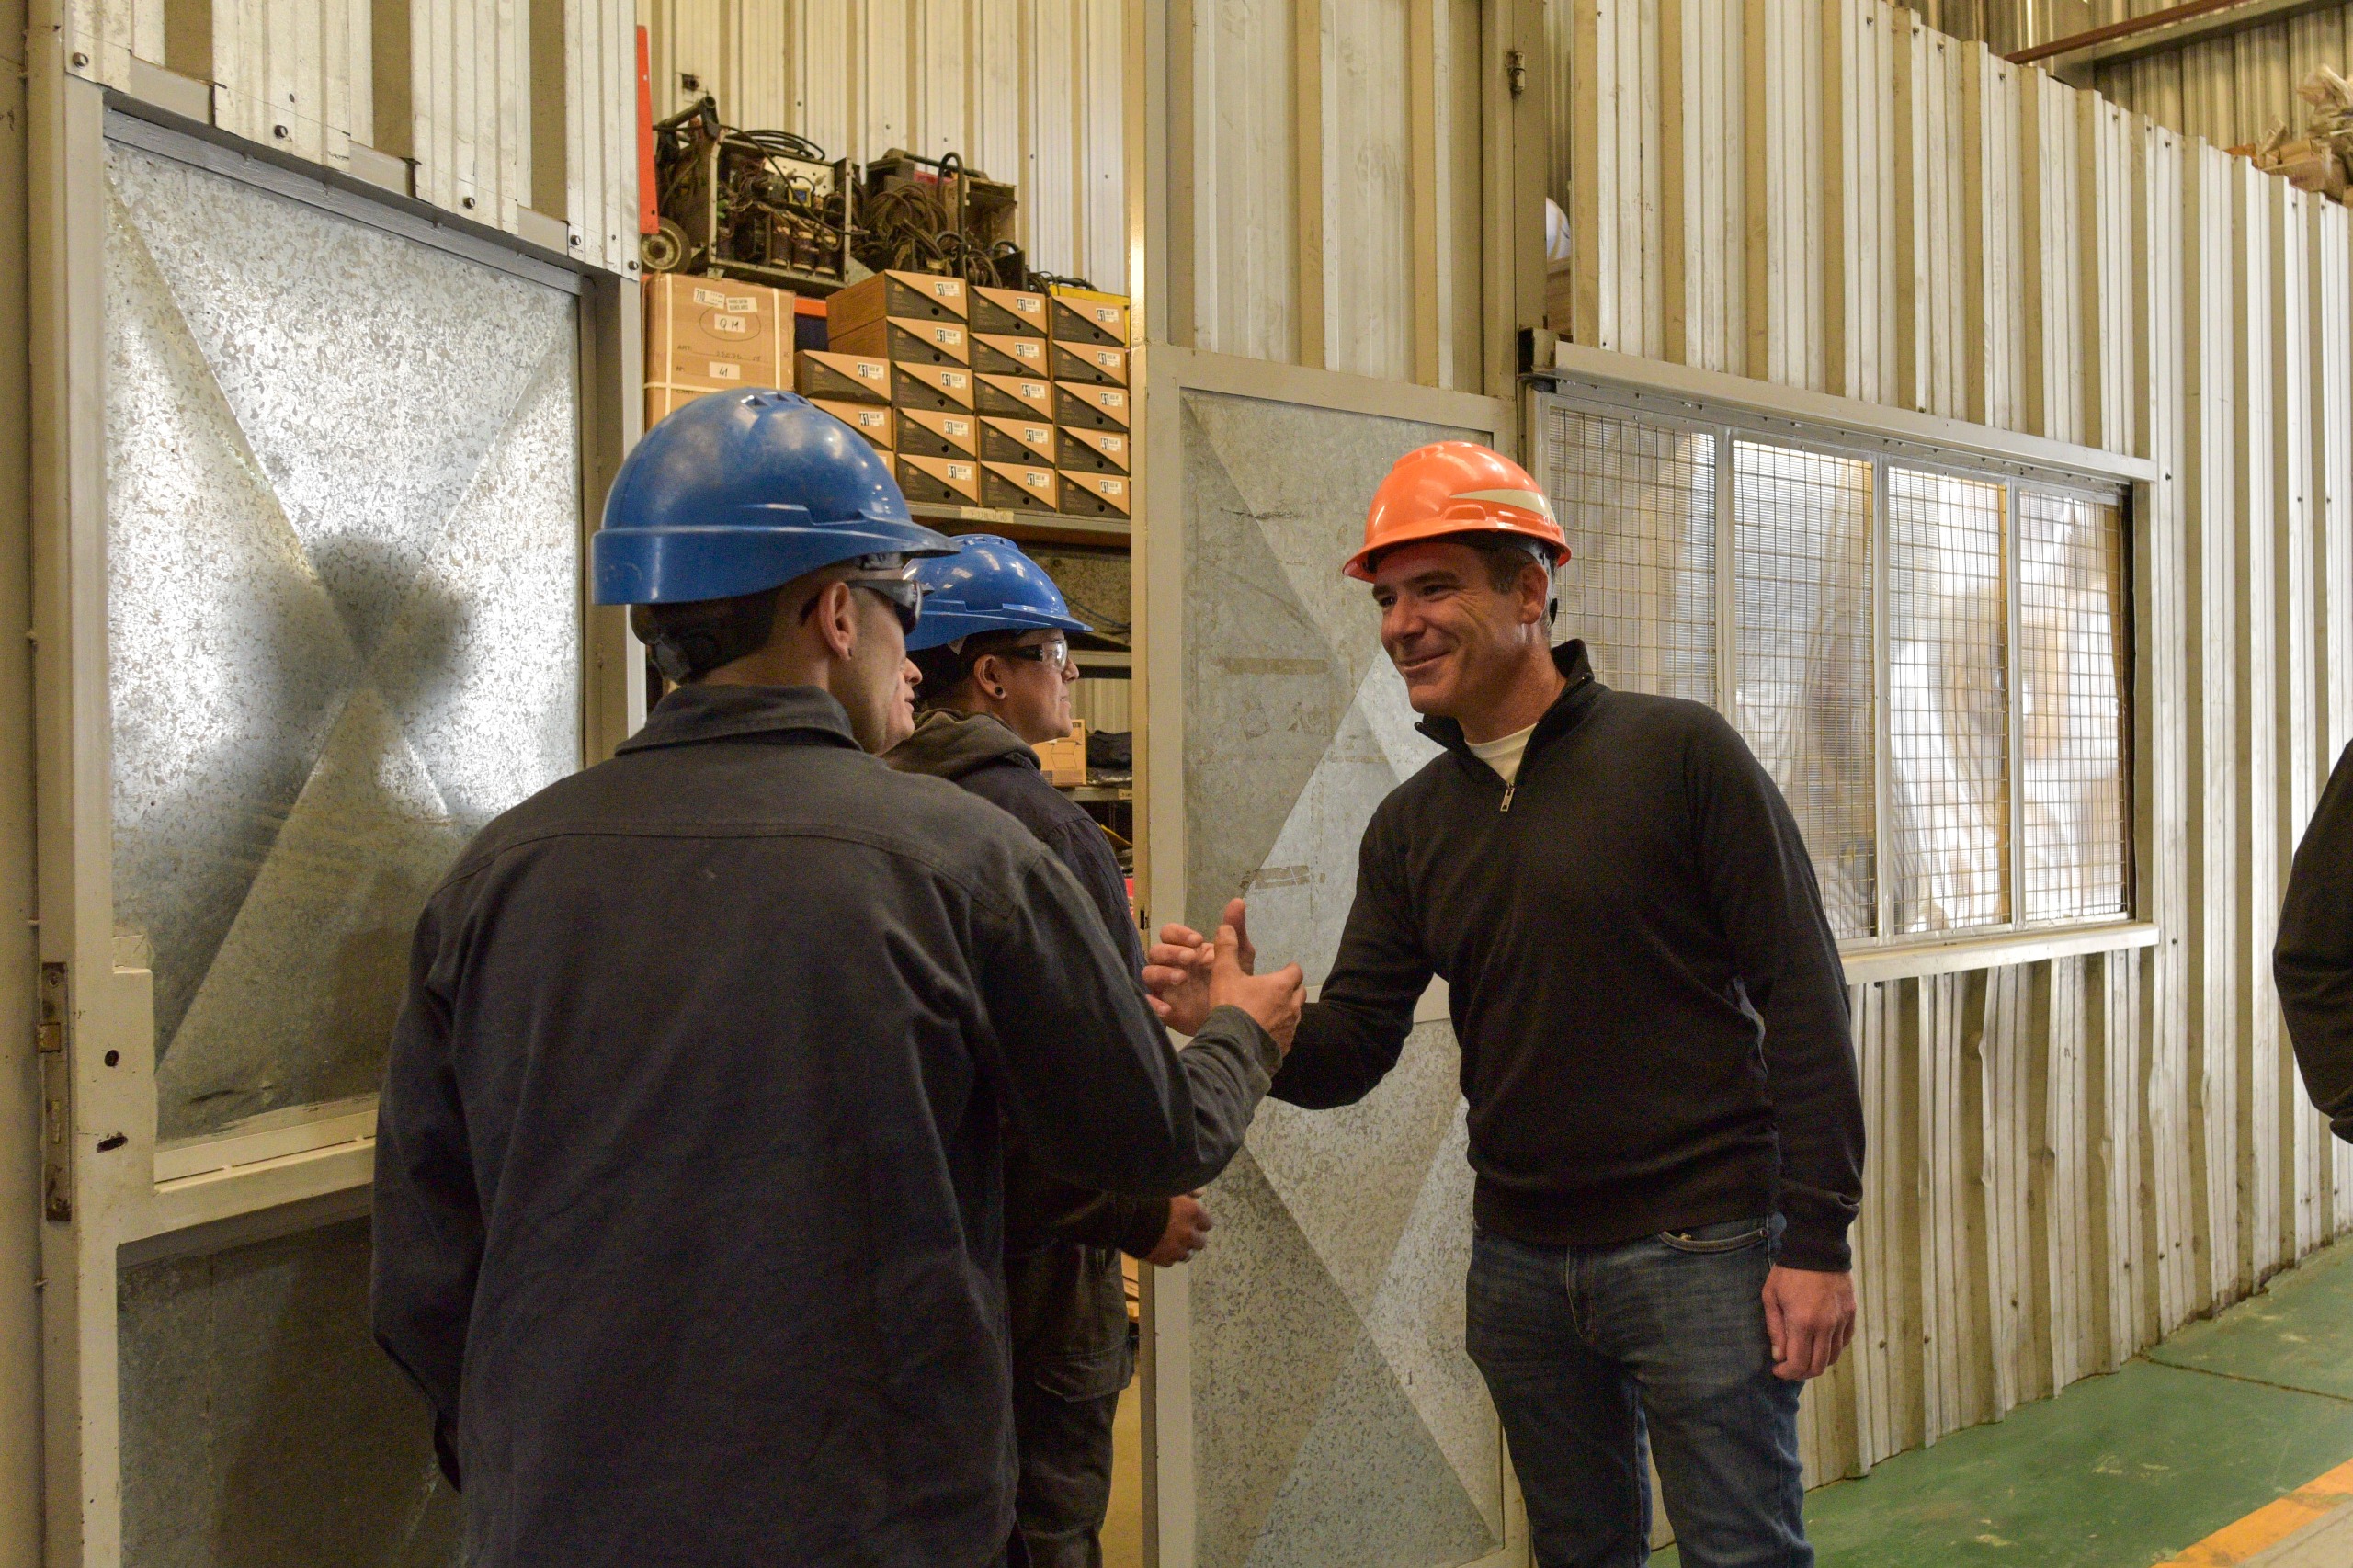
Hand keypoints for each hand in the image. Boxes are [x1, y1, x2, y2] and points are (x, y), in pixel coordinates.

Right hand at [1143, 898, 1253, 1034]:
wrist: (1237, 1022)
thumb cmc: (1237, 986)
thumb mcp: (1241, 956)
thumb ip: (1236, 930)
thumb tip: (1238, 901)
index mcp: (1186, 950)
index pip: (1169, 933)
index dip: (1179, 934)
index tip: (1198, 940)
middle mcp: (1172, 965)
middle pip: (1156, 951)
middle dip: (1171, 952)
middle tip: (1191, 958)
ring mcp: (1166, 987)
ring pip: (1149, 973)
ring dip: (1162, 973)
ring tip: (1183, 979)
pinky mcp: (1164, 1009)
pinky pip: (1148, 1003)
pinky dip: (1153, 1004)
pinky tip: (1168, 1009)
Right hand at [1143, 1194, 1212, 1266]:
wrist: (1126, 1216)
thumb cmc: (1148, 1198)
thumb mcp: (1170, 1189)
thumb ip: (1189, 1191)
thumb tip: (1201, 1192)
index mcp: (1193, 1213)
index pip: (1207, 1223)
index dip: (1199, 1222)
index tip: (1193, 1221)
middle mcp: (1188, 1234)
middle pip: (1200, 1242)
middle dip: (1193, 1238)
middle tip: (1183, 1233)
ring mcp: (1176, 1249)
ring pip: (1186, 1255)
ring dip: (1181, 1249)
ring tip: (1170, 1242)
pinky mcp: (1162, 1260)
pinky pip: (1170, 1261)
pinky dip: (1166, 1256)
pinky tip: (1158, 1247)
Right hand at [1209, 916, 1300, 1052]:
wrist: (1232, 1048)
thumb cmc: (1231, 1007)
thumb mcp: (1224, 974)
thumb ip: (1226, 949)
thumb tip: (1226, 926)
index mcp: (1281, 986)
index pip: (1295, 971)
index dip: (1290, 970)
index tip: (1284, 969)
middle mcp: (1291, 1007)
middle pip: (1299, 993)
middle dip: (1291, 990)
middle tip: (1277, 990)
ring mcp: (1290, 1029)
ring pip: (1295, 1015)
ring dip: (1286, 1011)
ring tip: (1270, 1012)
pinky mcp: (1284, 1048)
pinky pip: (1287, 1036)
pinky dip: (1279, 1032)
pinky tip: (1265, 1034)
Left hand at [1762, 1265, 1855, 1380]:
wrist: (1818, 1249)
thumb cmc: (1789, 1272)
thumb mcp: (1771, 1297)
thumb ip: (1775, 1329)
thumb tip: (1779, 1355)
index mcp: (1802, 1323)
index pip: (1798, 1363)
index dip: (1787, 1373)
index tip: (1777, 1369)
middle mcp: (1825, 1326)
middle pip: (1818, 1366)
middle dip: (1802, 1373)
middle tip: (1790, 1367)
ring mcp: (1841, 1320)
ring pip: (1833, 1356)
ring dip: (1818, 1362)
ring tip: (1804, 1356)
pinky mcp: (1851, 1313)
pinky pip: (1844, 1341)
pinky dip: (1832, 1348)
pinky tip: (1820, 1342)